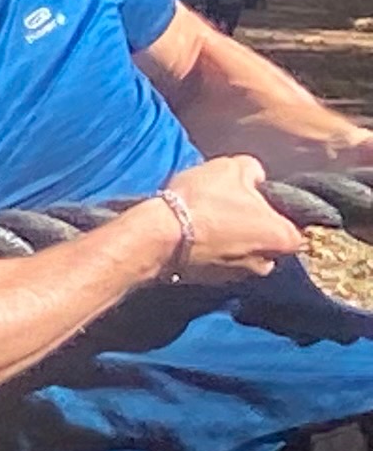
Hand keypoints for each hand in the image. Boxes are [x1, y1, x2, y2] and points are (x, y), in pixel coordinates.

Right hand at [163, 154, 306, 279]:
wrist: (159, 233)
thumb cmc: (203, 200)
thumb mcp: (233, 167)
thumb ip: (253, 171)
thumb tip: (254, 179)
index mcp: (284, 238)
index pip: (293, 225)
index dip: (273, 210)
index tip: (255, 200)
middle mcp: (266, 264)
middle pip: (266, 242)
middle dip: (252, 229)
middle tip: (230, 210)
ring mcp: (237, 277)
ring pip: (241, 254)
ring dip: (229, 242)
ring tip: (207, 223)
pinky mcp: (209, 283)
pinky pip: (216, 264)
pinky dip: (209, 252)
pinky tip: (193, 236)